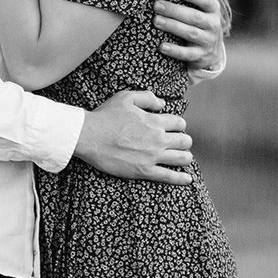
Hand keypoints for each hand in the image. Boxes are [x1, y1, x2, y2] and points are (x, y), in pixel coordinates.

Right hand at [73, 89, 194, 184]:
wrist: (89, 136)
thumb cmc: (106, 116)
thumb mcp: (126, 97)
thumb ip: (147, 97)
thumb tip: (162, 103)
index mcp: (155, 121)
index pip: (179, 123)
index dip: (179, 125)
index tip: (174, 128)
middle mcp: (158, 139)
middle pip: (185, 141)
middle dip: (185, 141)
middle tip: (180, 142)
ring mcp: (152, 156)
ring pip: (182, 158)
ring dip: (186, 157)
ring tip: (184, 157)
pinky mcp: (144, 171)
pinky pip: (168, 176)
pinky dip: (181, 179)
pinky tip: (188, 179)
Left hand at [153, 0, 227, 78]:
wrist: (212, 52)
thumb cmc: (203, 19)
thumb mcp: (205, 3)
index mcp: (213, 9)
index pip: (206, 0)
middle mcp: (213, 24)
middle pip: (194, 17)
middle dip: (175, 11)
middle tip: (156, 5)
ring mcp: (207, 41)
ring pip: (190, 33)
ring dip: (172, 26)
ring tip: (156, 21)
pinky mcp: (200, 56)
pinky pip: (187, 54)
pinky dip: (174, 50)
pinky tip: (161, 46)